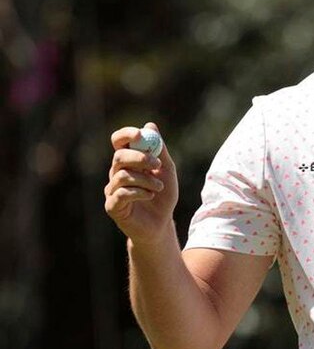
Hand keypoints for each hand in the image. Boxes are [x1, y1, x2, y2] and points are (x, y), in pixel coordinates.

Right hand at [104, 123, 178, 244]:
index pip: (118, 141)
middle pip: (119, 156)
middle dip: (140, 157)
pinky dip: (140, 192)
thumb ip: (159, 150)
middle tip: (157, 163)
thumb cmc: (163, 195)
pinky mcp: (112, 206)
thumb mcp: (167, 170)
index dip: (126, 134)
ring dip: (146, 179)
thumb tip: (150, 125)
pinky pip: (122, 193)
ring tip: (159, 187)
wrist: (161, 223)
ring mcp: (112, 190)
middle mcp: (116, 173)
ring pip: (123, 175)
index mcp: (128, 161)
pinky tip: (150, 196)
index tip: (140, 134)